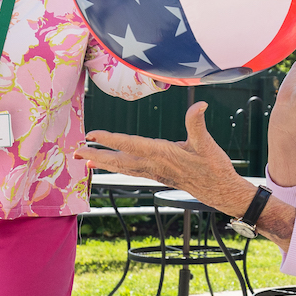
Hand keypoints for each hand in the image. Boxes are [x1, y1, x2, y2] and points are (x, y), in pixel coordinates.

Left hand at [76, 101, 253, 216]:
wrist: (220, 191)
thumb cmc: (214, 168)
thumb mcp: (207, 144)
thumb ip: (198, 124)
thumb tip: (200, 104)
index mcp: (163, 154)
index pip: (131, 144)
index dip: (111, 139)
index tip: (93, 134)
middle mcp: (154, 164)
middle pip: (119, 160)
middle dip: (96, 155)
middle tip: (76, 151)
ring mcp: (154, 172)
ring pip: (122, 166)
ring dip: (101, 162)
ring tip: (82, 159)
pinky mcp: (156, 175)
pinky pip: (130, 171)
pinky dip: (115, 167)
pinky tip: (107, 166)